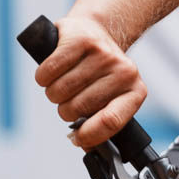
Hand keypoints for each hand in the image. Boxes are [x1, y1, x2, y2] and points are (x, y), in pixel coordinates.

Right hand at [34, 13, 146, 149]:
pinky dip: (43, 76)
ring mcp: (103, 55)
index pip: (111, 121)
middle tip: (71, 97)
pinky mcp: (80, 41)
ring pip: (59, 91)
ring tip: (63, 81)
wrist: (97, 32)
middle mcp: (124, 72)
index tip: (77, 138)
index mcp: (135, 92)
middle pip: (77, 109)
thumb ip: (101, 123)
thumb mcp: (110, 97)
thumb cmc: (100, 73)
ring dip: (53, 92)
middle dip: (66, 109)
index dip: (89, 135)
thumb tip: (85, 146)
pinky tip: (53, 71)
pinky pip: (48, 72)